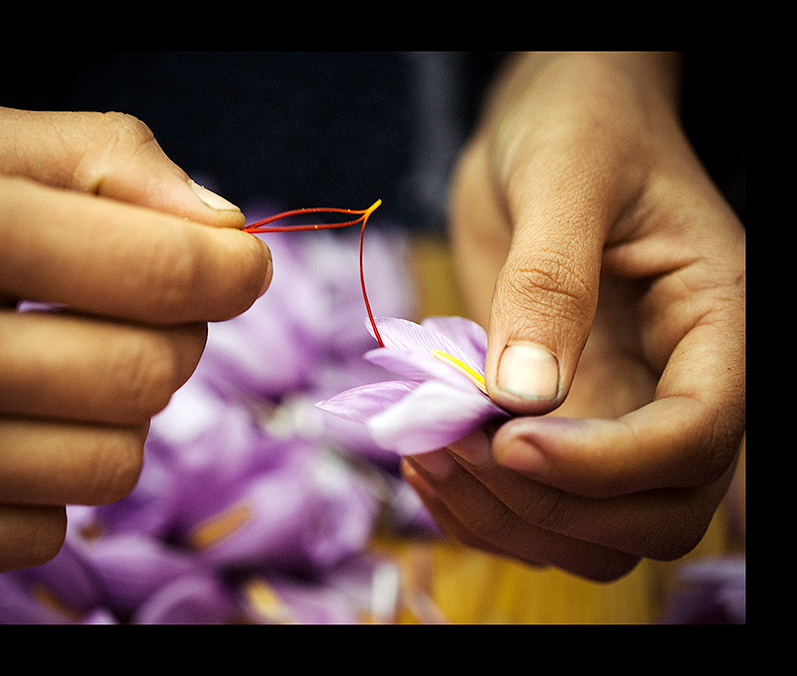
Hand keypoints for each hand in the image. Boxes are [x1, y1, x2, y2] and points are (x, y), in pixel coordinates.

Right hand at [0, 106, 271, 574]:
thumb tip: (223, 230)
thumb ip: (105, 157)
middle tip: (127, 312)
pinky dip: (45, 482)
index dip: (231, 272)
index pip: (163, 273)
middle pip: (148, 377)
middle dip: (170, 339)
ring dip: (113, 416)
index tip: (238, 267)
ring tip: (54, 370)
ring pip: (111, 466)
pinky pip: (43, 528)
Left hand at [403, 53, 744, 580]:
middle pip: (656, 514)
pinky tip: (425, 460)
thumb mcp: (567, 178)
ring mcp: (615, 411)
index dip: (607, 463)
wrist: (547, 122)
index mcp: (715, 322)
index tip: (508, 440)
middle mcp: (675, 384)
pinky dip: (480, 508)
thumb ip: (550, 283)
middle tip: (456, 449)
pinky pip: (537, 506)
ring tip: (427, 454)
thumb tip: (524, 397)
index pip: (698, 435)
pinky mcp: (555, 420)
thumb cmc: (580, 122)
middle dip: (554, 505)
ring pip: (594, 533)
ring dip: (509, 520)